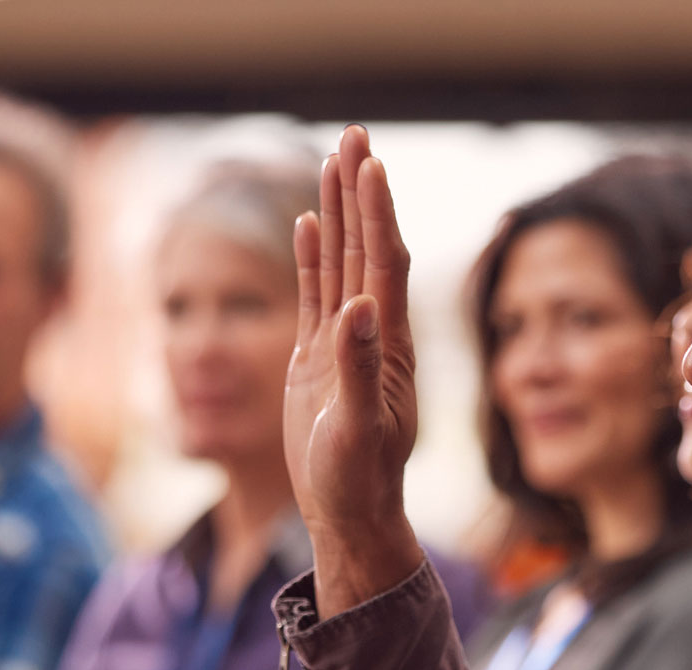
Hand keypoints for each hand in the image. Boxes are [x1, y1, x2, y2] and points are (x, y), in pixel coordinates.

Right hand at [284, 125, 426, 617]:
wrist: (348, 513)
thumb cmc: (359, 479)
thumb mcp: (359, 429)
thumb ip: (358, 370)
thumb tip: (358, 309)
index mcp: (387, 343)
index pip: (384, 262)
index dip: (378, 213)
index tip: (371, 164)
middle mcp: (371, 332)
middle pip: (365, 247)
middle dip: (359, 191)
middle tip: (353, 133)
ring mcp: (343, 343)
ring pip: (339, 262)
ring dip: (337, 212)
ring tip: (333, 159)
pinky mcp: (316, 359)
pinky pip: (315, 293)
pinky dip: (311, 256)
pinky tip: (304, 222)